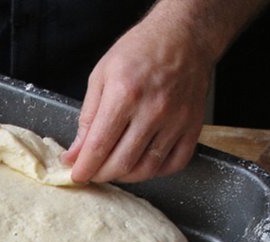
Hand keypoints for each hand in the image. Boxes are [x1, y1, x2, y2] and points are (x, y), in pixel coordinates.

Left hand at [61, 19, 210, 183]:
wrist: (184, 36)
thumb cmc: (140, 51)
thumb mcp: (102, 75)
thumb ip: (87, 117)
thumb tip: (76, 152)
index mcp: (125, 95)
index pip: (99, 146)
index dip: (84, 167)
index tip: (76, 174)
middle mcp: (152, 110)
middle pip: (122, 163)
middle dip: (101, 175)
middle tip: (92, 172)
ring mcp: (176, 120)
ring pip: (147, 169)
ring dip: (126, 177)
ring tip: (114, 168)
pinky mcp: (193, 126)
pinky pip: (175, 164)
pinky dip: (156, 172)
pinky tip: (142, 164)